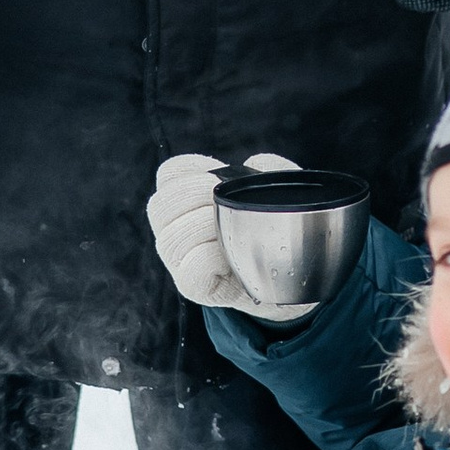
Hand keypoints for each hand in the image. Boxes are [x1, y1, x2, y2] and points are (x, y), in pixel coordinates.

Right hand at [147, 149, 306, 319]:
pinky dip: (209, 259)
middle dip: (194, 195)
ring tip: (229, 229)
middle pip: (161, 205)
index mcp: (187, 199)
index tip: (218, 179)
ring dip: (202, 227)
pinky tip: (227, 258)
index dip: (192, 169)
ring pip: (170, 239)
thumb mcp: (275, 193)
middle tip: (223, 201)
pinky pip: (191, 271)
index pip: (171, 173)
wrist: (289, 276)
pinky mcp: (194, 287)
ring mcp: (180, 260)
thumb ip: (271, 169)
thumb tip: (258, 162)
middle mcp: (175, 228)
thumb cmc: (273, 230)